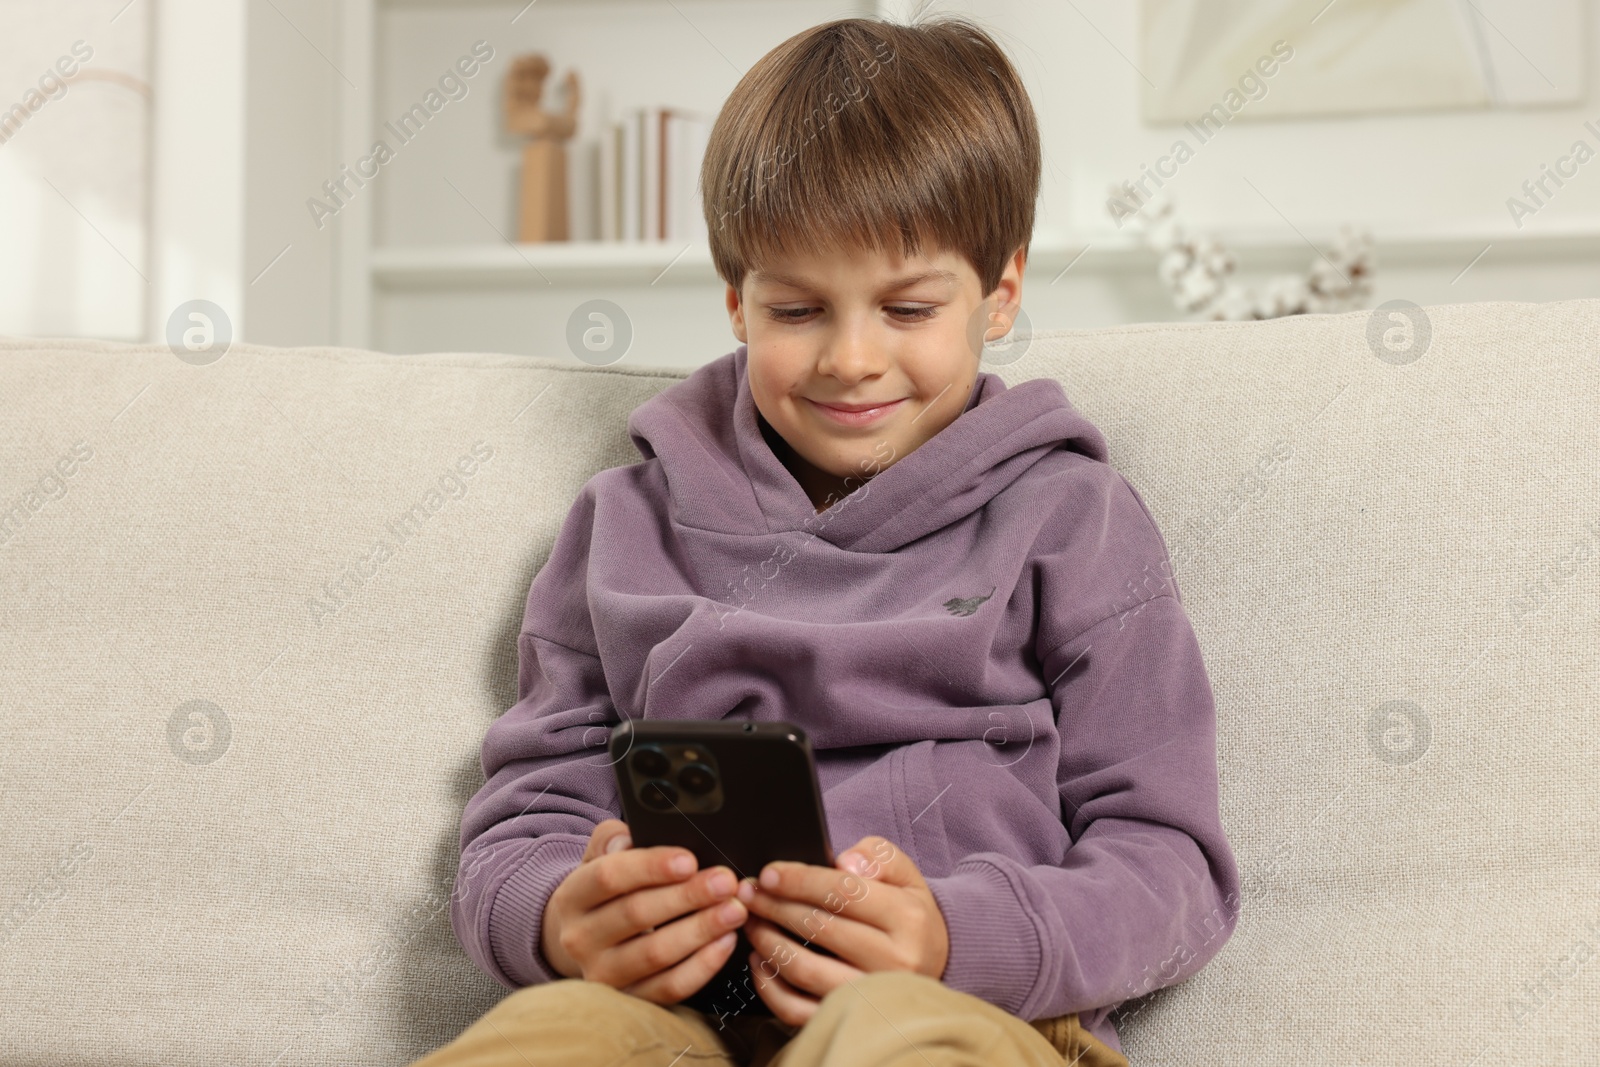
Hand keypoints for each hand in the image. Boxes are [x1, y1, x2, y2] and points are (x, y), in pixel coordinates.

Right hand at [540, 819, 749, 1004]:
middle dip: (687, 897)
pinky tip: (726, 942)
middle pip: (637, 915)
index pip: (609, 877)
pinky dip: (702, 966)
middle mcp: (580, 939)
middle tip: (726, 882)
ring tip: (734, 910)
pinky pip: (669, 987)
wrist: (586, 938)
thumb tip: (630, 839)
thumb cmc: (607, 890)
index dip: (651, 867)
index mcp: (572, 897)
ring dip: (701, 930)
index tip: (689, 860)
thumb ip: (612, 839)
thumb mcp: (600, 857)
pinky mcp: (630, 998)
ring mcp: (603, 974)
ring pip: (656, 954)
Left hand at [737, 835, 949, 1025]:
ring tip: (753, 922)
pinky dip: (771, 986)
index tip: (768, 874)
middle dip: (775, 906)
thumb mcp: (903, 873)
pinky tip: (760, 961)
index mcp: (908, 919)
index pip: (844, 892)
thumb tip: (845, 861)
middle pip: (819, 929)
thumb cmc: (907, 913)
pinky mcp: (851, 1020)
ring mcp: (872, 997)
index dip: (799, 880)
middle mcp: (894, 962)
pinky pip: (799, 1010)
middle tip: (749, 894)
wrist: (930, 961)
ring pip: (805, 970)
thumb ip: (876, 856)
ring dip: (768, 942)